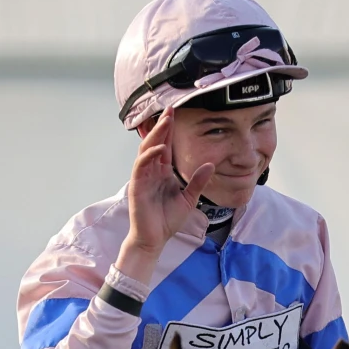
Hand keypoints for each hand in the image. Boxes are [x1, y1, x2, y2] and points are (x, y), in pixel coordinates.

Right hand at [122, 109, 213, 263]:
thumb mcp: (189, 199)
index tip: (176, 114)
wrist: (154, 239)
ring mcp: (142, 177)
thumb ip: (197, 182)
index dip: (170, 130)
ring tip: (165, 121)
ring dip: (155, 135)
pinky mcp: (137, 186)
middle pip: (156, 143)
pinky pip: (141, 166)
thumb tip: (210, 165)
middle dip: (163, 126)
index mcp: (162, 172)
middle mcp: (151, 171)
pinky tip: (159, 148)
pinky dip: (149, 155)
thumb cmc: (167, 220)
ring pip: (147, 150)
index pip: (166, 146)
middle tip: (171, 109)